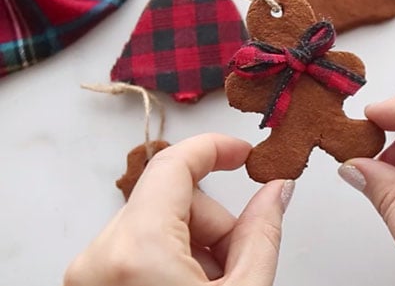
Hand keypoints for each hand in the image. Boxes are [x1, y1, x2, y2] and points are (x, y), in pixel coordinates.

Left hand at [64, 134, 293, 285]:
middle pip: (170, 200)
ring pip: (155, 225)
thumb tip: (276, 190)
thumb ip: (263, 233)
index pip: (174, 165)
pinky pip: (138, 249)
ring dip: (195, 244)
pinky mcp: (91, 285)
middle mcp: (100, 257)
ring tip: (215, 285)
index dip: (215, 149)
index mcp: (137, 252)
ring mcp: (90, 273)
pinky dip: (171, 260)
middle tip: (238, 262)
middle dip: (214, 223)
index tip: (242, 154)